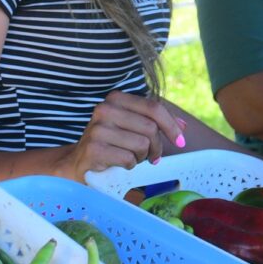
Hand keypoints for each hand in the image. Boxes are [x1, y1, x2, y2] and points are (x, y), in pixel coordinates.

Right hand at [60, 91, 184, 176]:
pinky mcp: (94, 148)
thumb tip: (183, 126)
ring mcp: (98, 128)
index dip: (171, 125)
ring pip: (141, 144)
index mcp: (117, 98)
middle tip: (151, 156)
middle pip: (150, 128)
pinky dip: (129, 165)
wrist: (78, 160)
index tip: (181, 142)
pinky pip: (128, 159)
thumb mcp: (132, 126)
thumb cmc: (111, 142)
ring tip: (131, 157)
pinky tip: (119, 163)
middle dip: (156, 147)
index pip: (154, 108)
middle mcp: (105, 109)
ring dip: (141, 157)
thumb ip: (156, 122)